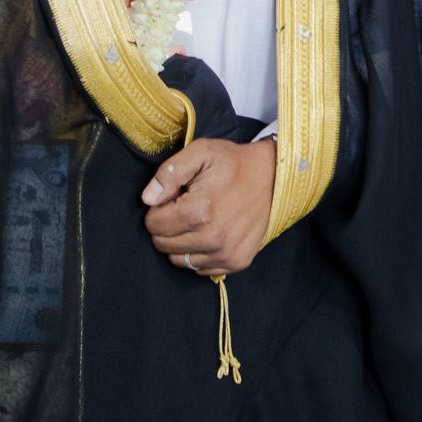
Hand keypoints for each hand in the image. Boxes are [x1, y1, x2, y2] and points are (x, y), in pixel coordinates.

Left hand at [142, 137, 276, 274]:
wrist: (274, 177)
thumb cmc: (234, 163)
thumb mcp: (201, 152)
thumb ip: (169, 173)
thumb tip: (147, 199)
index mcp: (200, 211)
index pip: (153, 224)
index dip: (158, 208)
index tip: (174, 197)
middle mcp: (213, 238)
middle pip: (163, 245)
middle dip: (167, 226)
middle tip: (185, 207)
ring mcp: (226, 253)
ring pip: (179, 260)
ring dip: (181, 242)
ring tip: (198, 220)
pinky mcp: (237, 262)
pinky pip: (200, 269)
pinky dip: (199, 253)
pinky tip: (211, 232)